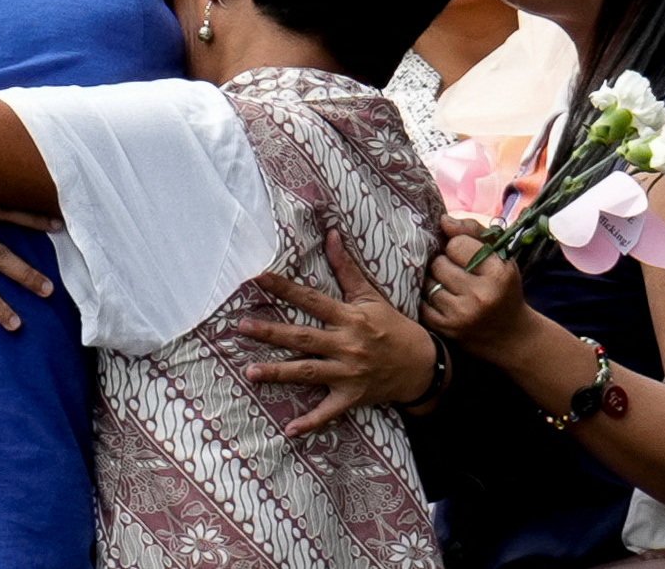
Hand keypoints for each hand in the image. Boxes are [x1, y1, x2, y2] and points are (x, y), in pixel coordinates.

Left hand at [237, 230, 438, 435]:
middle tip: (241, 326)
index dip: (285, 288)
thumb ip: (346, 268)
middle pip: (302, 338)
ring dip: (277, 374)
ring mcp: (348, 373)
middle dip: (271, 332)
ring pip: (307, 372)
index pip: (311, 300)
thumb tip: (330, 234)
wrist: (422, 364)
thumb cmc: (392, 326)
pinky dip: (310, 423)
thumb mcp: (371, 295)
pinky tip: (289, 431)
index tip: (258, 278)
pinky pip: (328, 412)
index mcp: (349, 317)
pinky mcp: (352, 397)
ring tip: (249, 372)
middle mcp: (346, 344)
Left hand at [420, 216, 530, 360]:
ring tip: (448, 286)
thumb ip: (473, 231)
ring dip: (433, 281)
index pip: (456, 244)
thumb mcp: (499, 256)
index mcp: (498, 273)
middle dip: (444, 264)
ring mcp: (460, 314)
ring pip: (427, 282)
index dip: (458, 247)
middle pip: (438, 263)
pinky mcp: (444, 329)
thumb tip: (443, 220)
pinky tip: (441, 300)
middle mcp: (480, 295)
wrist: (511, 337)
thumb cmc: (503, 288)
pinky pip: (420, 302)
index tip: (466, 255)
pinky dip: (426, 298)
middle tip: (456, 272)